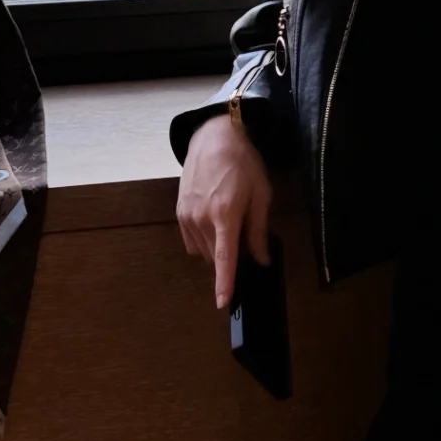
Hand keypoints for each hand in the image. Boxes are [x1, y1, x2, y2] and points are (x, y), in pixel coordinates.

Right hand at [177, 114, 272, 309]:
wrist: (213, 136)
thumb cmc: (243, 162)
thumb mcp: (260, 193)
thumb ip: (259, 229)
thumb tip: (262, 259)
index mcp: (225, 214)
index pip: (224, 258)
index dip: (224, 283)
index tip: (223, 303)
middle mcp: (201, 218)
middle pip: (215, 256)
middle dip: (229, 256)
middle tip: (244, 235)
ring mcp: (186, 215)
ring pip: (202, 250)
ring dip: (216, 248)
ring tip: (229, 222)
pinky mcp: (179, 211)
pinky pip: (191, 241)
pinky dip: (203, 241)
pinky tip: (213, 223)